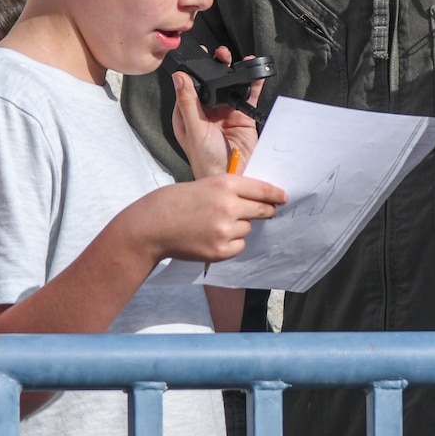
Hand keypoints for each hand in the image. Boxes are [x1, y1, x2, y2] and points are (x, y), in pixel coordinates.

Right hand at [131, 174, 285, 263]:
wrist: (151, 226)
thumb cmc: (174, 202)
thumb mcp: (203, 185)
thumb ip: (228, 191)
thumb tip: (255, 200)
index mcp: (224, 184)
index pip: (261, 189)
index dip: (275, 194)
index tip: (283, 197)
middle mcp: (228, 206)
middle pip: (262, 210)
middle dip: (266, 211)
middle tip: (268, 212)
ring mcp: (225, 230)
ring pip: (247, 228)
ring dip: (239, 227)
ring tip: (214, 224)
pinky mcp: (220, 250)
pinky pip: (239, 246)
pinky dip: (231, 243)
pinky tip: (212, 238)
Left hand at [172, 45, 263, 178]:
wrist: (234, 178)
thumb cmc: (206, 162)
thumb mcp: (195, 130)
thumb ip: (188, 103)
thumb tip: (179, 78)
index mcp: (188, 114)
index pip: (189, 86)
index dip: (193, 70)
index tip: (197, 55)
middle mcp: (206, 112)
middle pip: (211, 83)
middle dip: (216, 67)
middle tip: (220, 54)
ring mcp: (225, 113)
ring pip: (229, 86)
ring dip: (234, 73)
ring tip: (237, 60)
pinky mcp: (242, 116)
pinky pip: (248, 95)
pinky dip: (252, 83)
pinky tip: (254, 73)